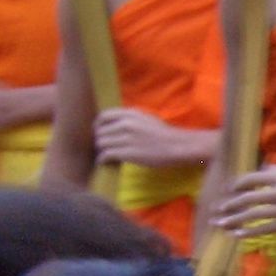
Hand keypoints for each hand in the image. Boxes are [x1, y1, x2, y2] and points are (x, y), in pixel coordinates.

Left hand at [94, 108, 210, 169]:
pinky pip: (106, 155)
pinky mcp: (128, 153)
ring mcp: (126, 138)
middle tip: (104, 147)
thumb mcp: (146, 118)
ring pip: (102, 143)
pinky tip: (104, 162)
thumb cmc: (165, 134)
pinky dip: (102, 159)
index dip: (98, 125)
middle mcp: (126, 124)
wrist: (178, 146)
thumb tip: (115, 125)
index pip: (103, 116)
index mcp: (130, 114)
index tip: (99, 132)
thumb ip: (130, 119)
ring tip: (105, 155)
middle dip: (100, 140)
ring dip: (101, 150)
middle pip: (101, 132)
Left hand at [215, 165, 275, 238]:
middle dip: (230, 205)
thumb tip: (264, 167)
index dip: (236, 185)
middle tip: (218, 210)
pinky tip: (238, 235)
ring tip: (222, 224)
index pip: (252, 178)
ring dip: (235, 219)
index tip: (228, 191)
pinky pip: (265, 228)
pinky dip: (250, 232)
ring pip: (254, 214)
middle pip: (249, 198)